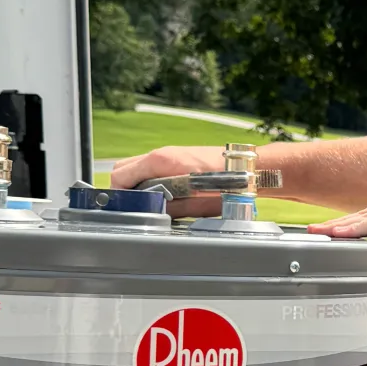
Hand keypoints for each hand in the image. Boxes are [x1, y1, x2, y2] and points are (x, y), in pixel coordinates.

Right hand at [109, 146, 226, 217]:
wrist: (248, 170)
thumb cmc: (226, 184)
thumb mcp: (193, 204)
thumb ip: (167, 208)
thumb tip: (151, 212)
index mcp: (160, 160)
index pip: (121, 176)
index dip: (119, 194)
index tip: (124, 208)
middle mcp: (162, 153)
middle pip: (124, 168)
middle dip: (124, 188)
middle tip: (135, 206)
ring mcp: (170, 153)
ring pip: (138, 167)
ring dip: (137, 183)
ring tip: (150, 201)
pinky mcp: (179, 156)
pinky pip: (154, 167)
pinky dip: (150, 178)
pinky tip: (163, 193)